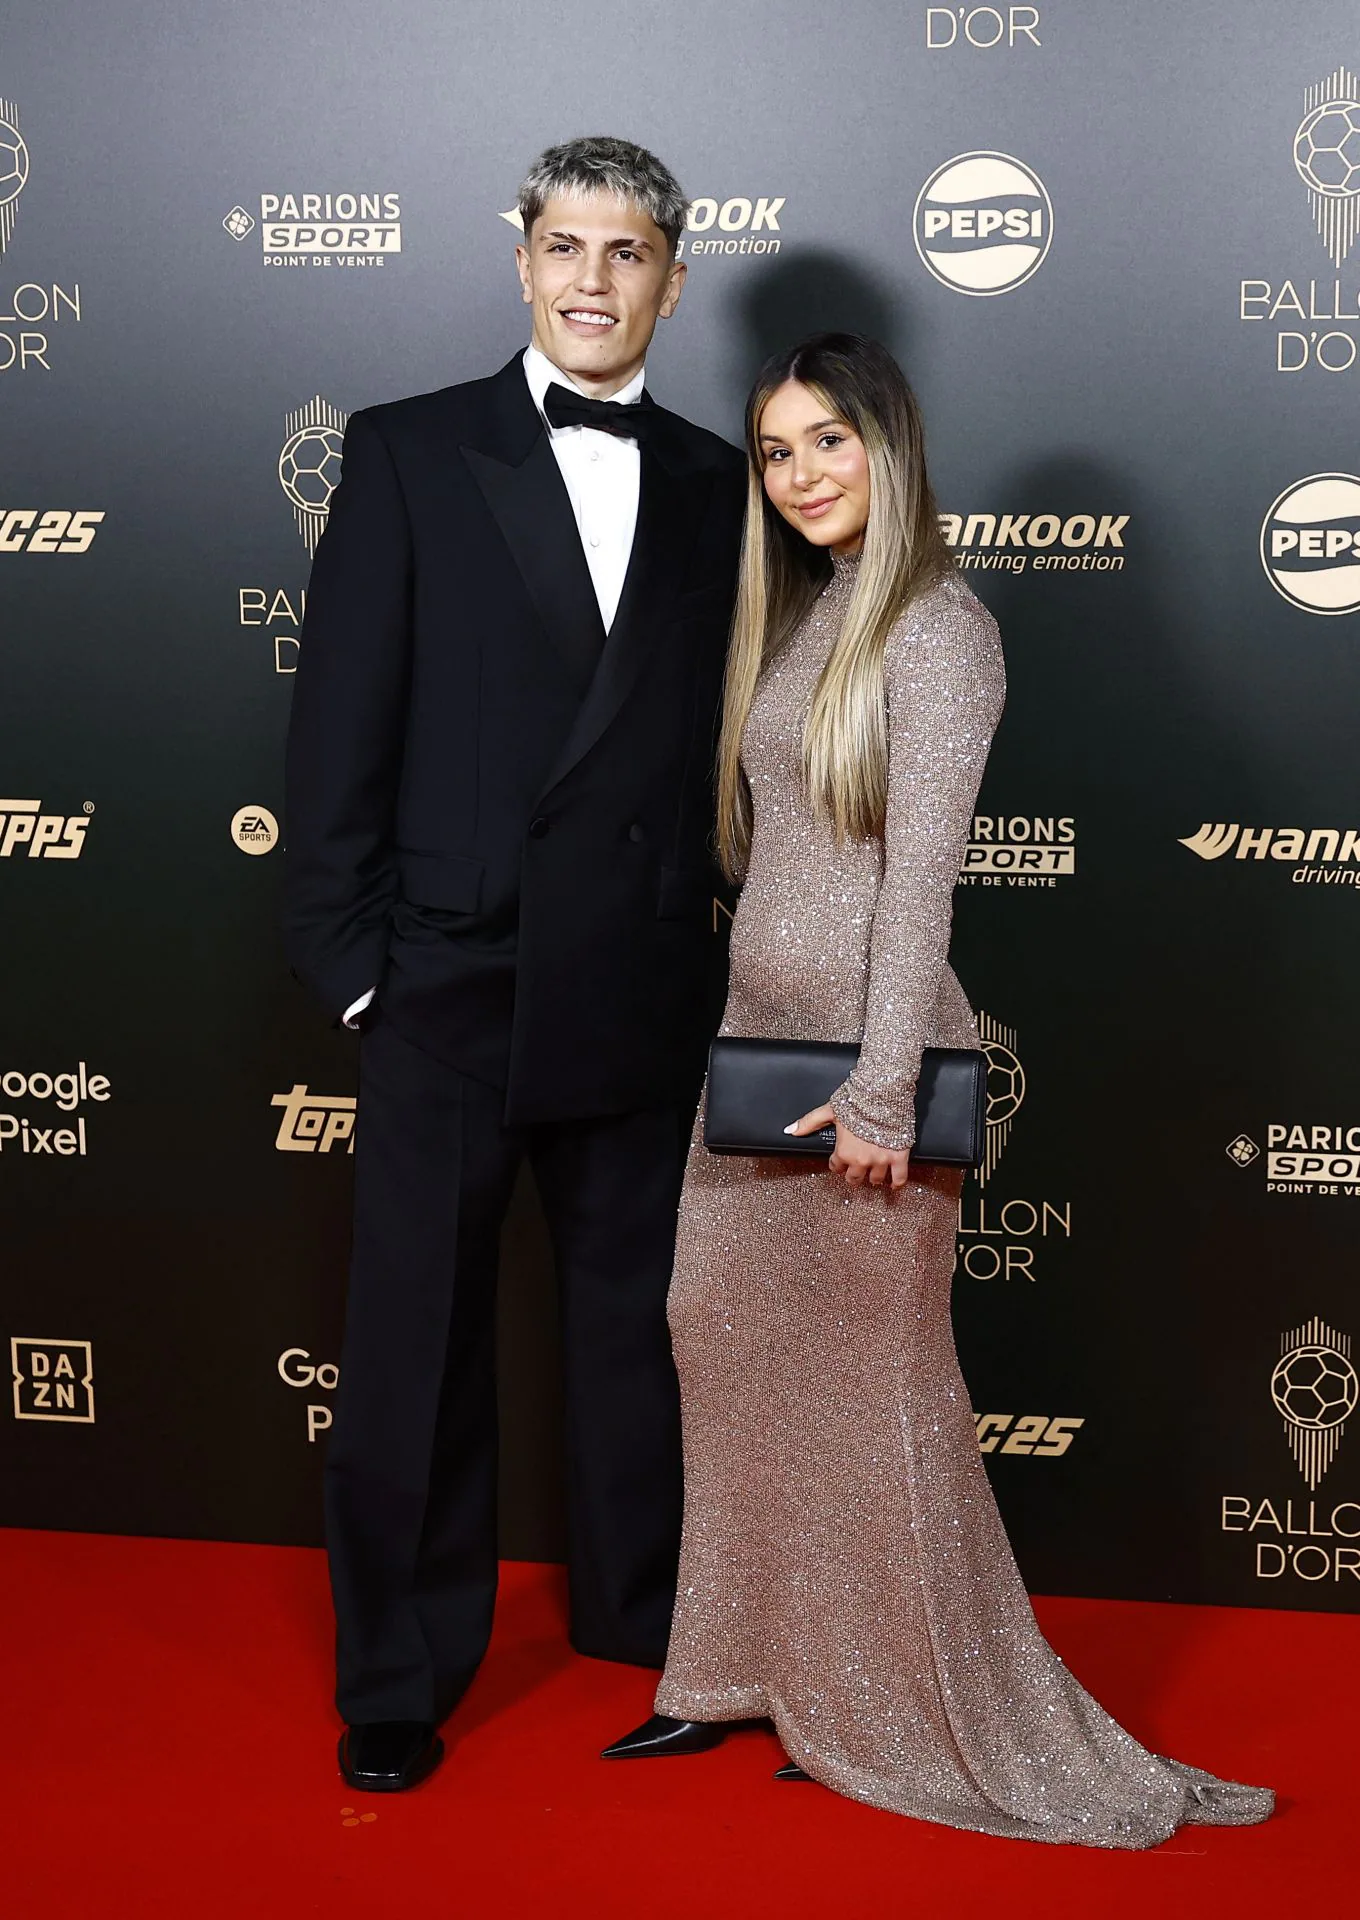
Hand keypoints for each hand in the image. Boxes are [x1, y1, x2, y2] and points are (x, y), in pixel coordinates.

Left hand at [785, 1105, 911, 1189]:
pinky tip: (893, 1183)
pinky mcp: (899, 1156)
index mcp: (844, 1151)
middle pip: (855, 1178)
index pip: (837, 1167)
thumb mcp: (829, 1111)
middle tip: (856, 1169)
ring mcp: (881, 1160)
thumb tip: (791, 1130)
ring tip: (874, 1172)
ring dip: (873, 1177)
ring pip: (875, 1179)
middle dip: (854, 1174)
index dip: (837, 1163)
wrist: (882, 1093)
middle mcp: (861, 1159)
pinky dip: (896, 1182)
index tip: (839, 1161)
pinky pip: (899, 1177)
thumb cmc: (857, 1100)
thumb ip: (809, 1122)